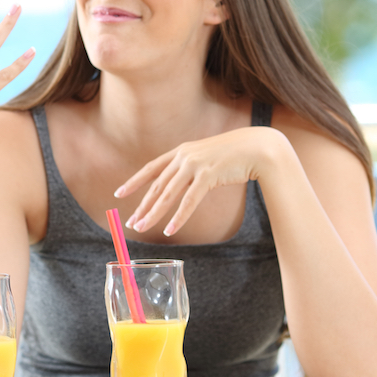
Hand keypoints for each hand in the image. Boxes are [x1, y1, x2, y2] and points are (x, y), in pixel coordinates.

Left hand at [114, 126, 290, 235]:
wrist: (257, 147)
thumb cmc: (233, 155)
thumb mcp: (206, 157)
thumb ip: (190, 167)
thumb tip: (177, 183)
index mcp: (181, 151)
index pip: (151, 168)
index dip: (134, 182)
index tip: (119, 194)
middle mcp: (184, 157)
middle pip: (157, 186)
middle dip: (142, 206)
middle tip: (131, 223)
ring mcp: (195, 165)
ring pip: (168, 195)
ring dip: (153, 214)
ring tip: (142, 228)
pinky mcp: (208, 175)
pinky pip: (189, 201)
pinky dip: (178, 217)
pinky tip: (170, 229)